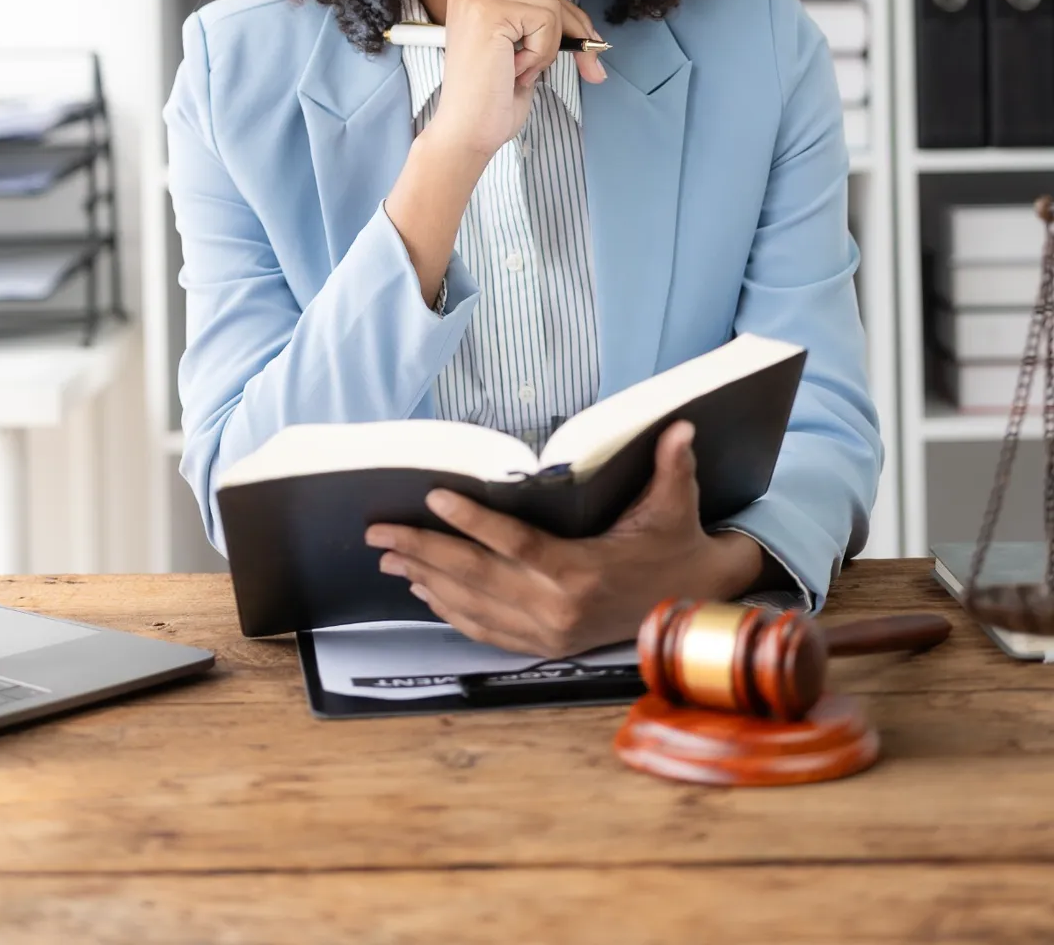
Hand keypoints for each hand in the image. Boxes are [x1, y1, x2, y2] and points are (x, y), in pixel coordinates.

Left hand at [365, 422, 766, 657]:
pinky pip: (485, 630)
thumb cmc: (676, 543)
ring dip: (426, 579)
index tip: (432, 498)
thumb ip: (672, 464)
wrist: (691, 602)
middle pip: (477, 576)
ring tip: (388, 557)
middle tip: (379, 532)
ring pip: (473, 605)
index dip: (472, 521)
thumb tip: (682, 424)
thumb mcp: (675, 503)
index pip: (515, 543)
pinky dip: (450, 611)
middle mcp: (558, 608)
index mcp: (583, 571)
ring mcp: (548, 633)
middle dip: (423, 552)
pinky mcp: (544, 647)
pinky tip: (424, 592)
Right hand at [425, 0, 606, 163]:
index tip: (587, 52)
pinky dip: (541, 53)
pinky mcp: (489, 12)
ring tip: (523, 74)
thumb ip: (538, 29)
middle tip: (592, 69)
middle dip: (578, 33)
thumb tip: (579, 19)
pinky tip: (515, 71)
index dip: (569, 24)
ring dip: (549, 50)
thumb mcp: (522, 55)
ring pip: (552, 8)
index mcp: (475, 1)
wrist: (467, 134)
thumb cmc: (492, 104)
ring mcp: (477, 0)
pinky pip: (546, 21)